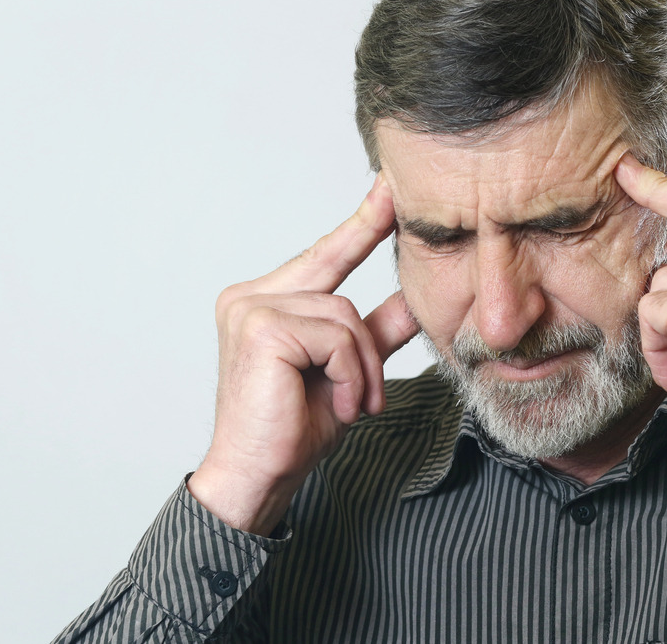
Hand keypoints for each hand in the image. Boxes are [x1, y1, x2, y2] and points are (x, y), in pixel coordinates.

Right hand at [188, 176, 418, 533]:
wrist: (259, 478)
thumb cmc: (294, 428)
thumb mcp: (349, 370)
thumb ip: (376, 329)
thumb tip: (415, 296)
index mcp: (266, 300)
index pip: (325, 255)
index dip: (362, 223)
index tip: (391, 188)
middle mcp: (251, 295)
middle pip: (341, 295)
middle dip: (364, 350)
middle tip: (365, 398)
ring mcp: (251, 307)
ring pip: (343, 317)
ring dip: (360, 369)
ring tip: (350, 405)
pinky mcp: (261, 327)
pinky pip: (336, 337)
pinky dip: (350, 375)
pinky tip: (337, 404)